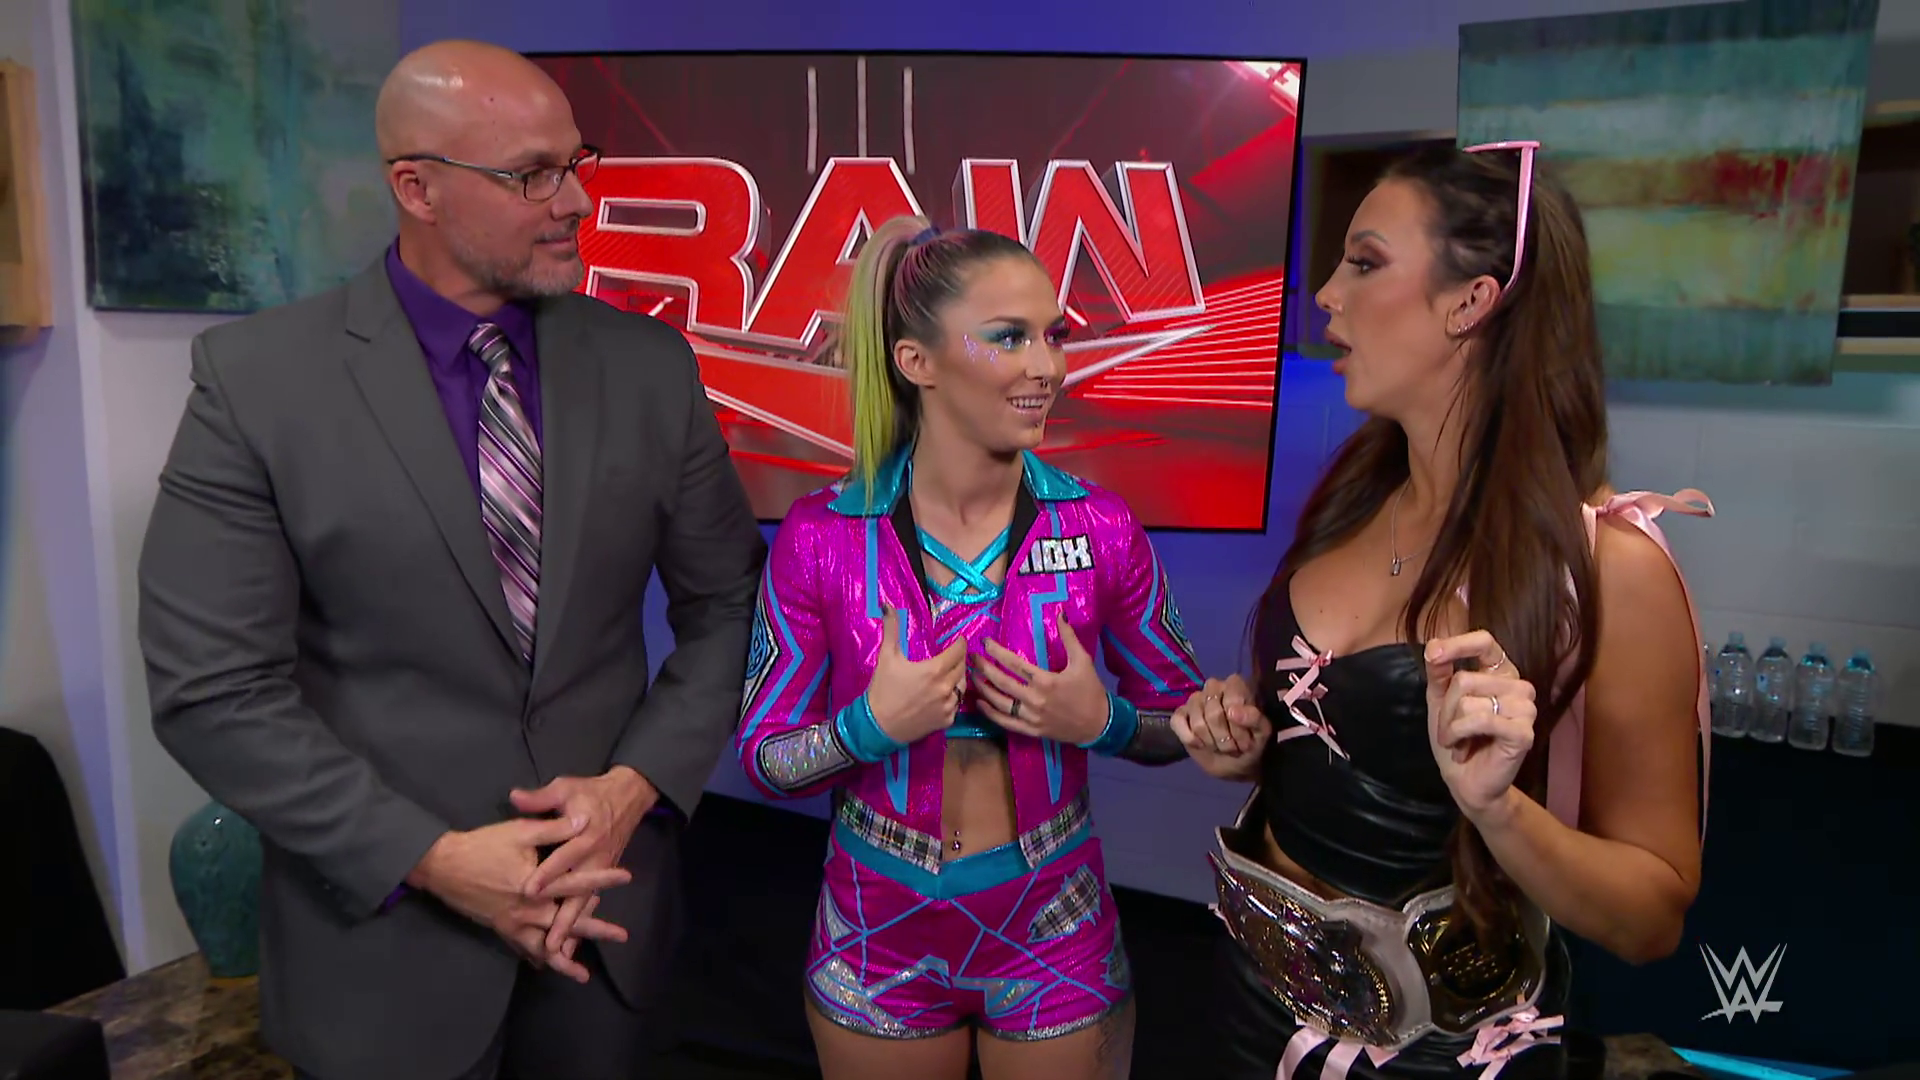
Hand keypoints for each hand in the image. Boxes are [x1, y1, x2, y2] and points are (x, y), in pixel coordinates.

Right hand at [407, 817, 630, 980]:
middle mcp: (528, 909)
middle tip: (622, 936)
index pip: (576, 881)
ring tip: (582, 974)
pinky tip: (547, 968)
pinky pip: (521, 948)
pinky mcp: (501, 928)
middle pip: (567, 922)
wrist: (443, 865)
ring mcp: (513, 923)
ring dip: (565, 959)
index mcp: (536, 883)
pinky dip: (536, 959)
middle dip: (596, 929)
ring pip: (544, 946)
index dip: (602, 878)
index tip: (627, 877)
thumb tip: (584, 821)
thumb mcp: (520, 831)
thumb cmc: (483, 845)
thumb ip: (554, 829)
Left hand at [514, 767, 656, 978]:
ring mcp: (601, 868)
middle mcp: (595, 857)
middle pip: (579, 893)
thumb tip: (514, 797)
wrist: (629, 795)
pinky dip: (583, 922)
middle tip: (551, 942)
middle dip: (565, 919)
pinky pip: (591, 902)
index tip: (528, 890)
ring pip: (586, 904)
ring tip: (561, 953)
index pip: (563, 857)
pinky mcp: (603, 874)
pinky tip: (572, 943)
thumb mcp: (565, 787)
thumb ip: (540, 798)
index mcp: (586, 834)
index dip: (546, 873)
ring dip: (575, 928)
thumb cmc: (591, 792)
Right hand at [866, 605, 966, 743]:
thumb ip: (892, 629)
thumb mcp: (887, 657)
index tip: (959, 640)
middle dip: (960, 659)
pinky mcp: (946, 721)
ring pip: (962, 687)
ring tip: (949, 673)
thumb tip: (888, 606)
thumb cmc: (882, 689)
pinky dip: (952, 697)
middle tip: (953, 655)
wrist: (877, 725)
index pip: (958, 652)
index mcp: (935, 670)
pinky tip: (943, 694)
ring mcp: (948, 706)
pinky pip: (956, 705)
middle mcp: (946, 688)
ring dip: (958, 678)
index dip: (960, 644)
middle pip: (963, 668)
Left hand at [971, 612, 1109, 744]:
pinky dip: (991, 714)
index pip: (1014, 664)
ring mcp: (1031, 717)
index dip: (997, 653)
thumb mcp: (1083, 661)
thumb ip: (1069, 637)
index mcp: (1046, 681)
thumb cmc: (1091, 690)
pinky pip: (1006, 722)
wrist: (1099, 724)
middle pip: (1002, 682)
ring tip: (973, 677)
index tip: (985, 643)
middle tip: (972, 658)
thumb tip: (1060, 614)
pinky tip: (981, 703)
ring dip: (984, 689)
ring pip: (1000, 703)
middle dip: (984, 668)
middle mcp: (1035, 699)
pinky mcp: (1032, 730)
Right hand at [1171, 675, 1268, 779]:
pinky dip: (1189, 738)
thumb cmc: (1251, 744)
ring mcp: (1195, 700)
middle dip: (1225, 739)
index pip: (1233, 700)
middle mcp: (1214, 687)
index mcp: (1236, 685)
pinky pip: (1177, 723)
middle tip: (1233, 747)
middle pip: (1214, 714)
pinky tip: (1200, 743)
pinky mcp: (1180, 714)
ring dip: (1211, 742)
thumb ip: (1253, 719)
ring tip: (1220, 746)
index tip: (1246, 741)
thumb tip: (1231, 711)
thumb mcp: (1262, 733)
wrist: (1235, 763)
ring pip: (1197, 722)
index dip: (1238, 726)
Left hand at [1424, 631, 1537, 821]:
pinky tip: (1464, 749)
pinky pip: (1480, 719)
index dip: (1459, 644)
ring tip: (1459, 741)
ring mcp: (1525, 709)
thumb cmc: (1456, 737)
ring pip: (1469, 700)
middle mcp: (1518, 686)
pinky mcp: (1524, 732)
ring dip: (1452, 725)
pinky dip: (1461, 734)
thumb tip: (1434, 646)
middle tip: (1451, 729)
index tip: (1433, 654)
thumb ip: (1439, 670)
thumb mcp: (1440, 699)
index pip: (1485, 642)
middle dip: (1446, 708)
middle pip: (1465, 678)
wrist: (1465, 780)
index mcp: (1501, 673)